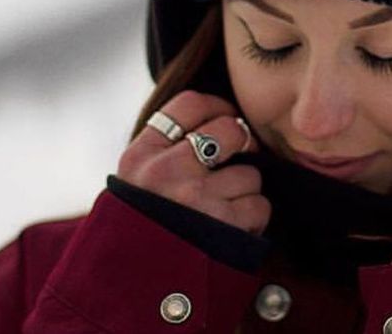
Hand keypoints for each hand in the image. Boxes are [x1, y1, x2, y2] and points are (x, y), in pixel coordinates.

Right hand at [116, 90, 269, 234]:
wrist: (132, 288)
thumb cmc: (142, 229)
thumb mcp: (134, 182)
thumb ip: (164, 150)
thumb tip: (219, 119)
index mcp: (140, 156)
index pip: (189, 104)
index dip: (217, 107)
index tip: (225, 118)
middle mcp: (166, 171)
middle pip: (229, 130)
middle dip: (240, 146)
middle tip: (233, 162)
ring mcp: (196, 197)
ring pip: (250, 173)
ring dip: (243, 192)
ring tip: (220, 210)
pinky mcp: (224, 225)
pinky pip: (259, 206)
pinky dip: (251, 219)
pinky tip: (229, 230)